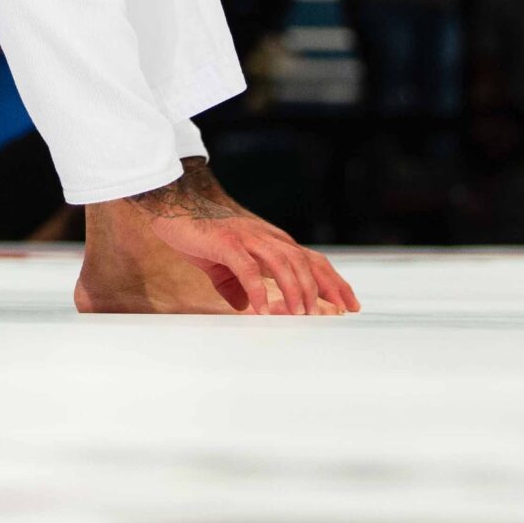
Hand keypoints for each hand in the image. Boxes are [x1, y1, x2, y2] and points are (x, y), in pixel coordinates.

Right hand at [148, 212, 357, 315]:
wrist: (175, 208)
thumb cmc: (202, 235)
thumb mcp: (225, 265)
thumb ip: (239, 285)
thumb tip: (247, 307)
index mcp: (271, 242)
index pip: (311, 261)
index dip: (332, 282)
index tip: (348, 305)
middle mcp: (266, 237)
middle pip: (305, 261)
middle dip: (324, 288)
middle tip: (333, 314)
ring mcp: (247, 238)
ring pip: (283, 263)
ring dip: (294, 289)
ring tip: (300, 314)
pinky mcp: (226, 242)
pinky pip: (247, 267)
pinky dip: (256, 288)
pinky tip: (259, 309)